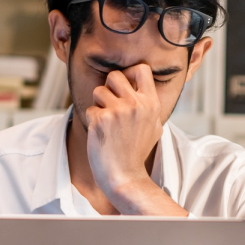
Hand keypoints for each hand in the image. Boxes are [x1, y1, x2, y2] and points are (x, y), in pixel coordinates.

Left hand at [85, 65, 163, 200]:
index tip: (125, 85)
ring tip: (107, 123)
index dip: (130, 73)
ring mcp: (118, 111)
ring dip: (99, 105)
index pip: (141, 69)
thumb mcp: (154, 126)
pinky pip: (90, 109)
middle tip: (111, 104)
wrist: (125, 176)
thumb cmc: (137, 152)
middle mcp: (136, 104)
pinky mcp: (101, 120)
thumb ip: (148, 104)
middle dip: (109, 87)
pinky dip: (92, 120)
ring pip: (99, 91)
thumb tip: (140, 84)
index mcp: (151, 104)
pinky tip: (101, 134)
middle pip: (115, 75)